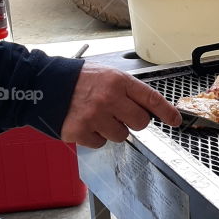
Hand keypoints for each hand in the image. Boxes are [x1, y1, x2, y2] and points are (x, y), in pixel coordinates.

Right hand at [59, 64, 180, 147]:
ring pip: (122, 136)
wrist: (43, 84)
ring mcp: (95, 117)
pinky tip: (85, 123)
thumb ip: (128, 90)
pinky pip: (100, 143)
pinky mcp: (81, 132)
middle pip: (141, 123)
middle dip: (134, 122)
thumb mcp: (107, 75)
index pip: (151, 99)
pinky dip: (94, 137)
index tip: (175, 120)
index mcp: (118, 81)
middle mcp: (109, 98)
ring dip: (112, 130)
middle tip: (120, 114)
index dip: (167, 112)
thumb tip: (150, 108)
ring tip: (97, 116)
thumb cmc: (78, 80)